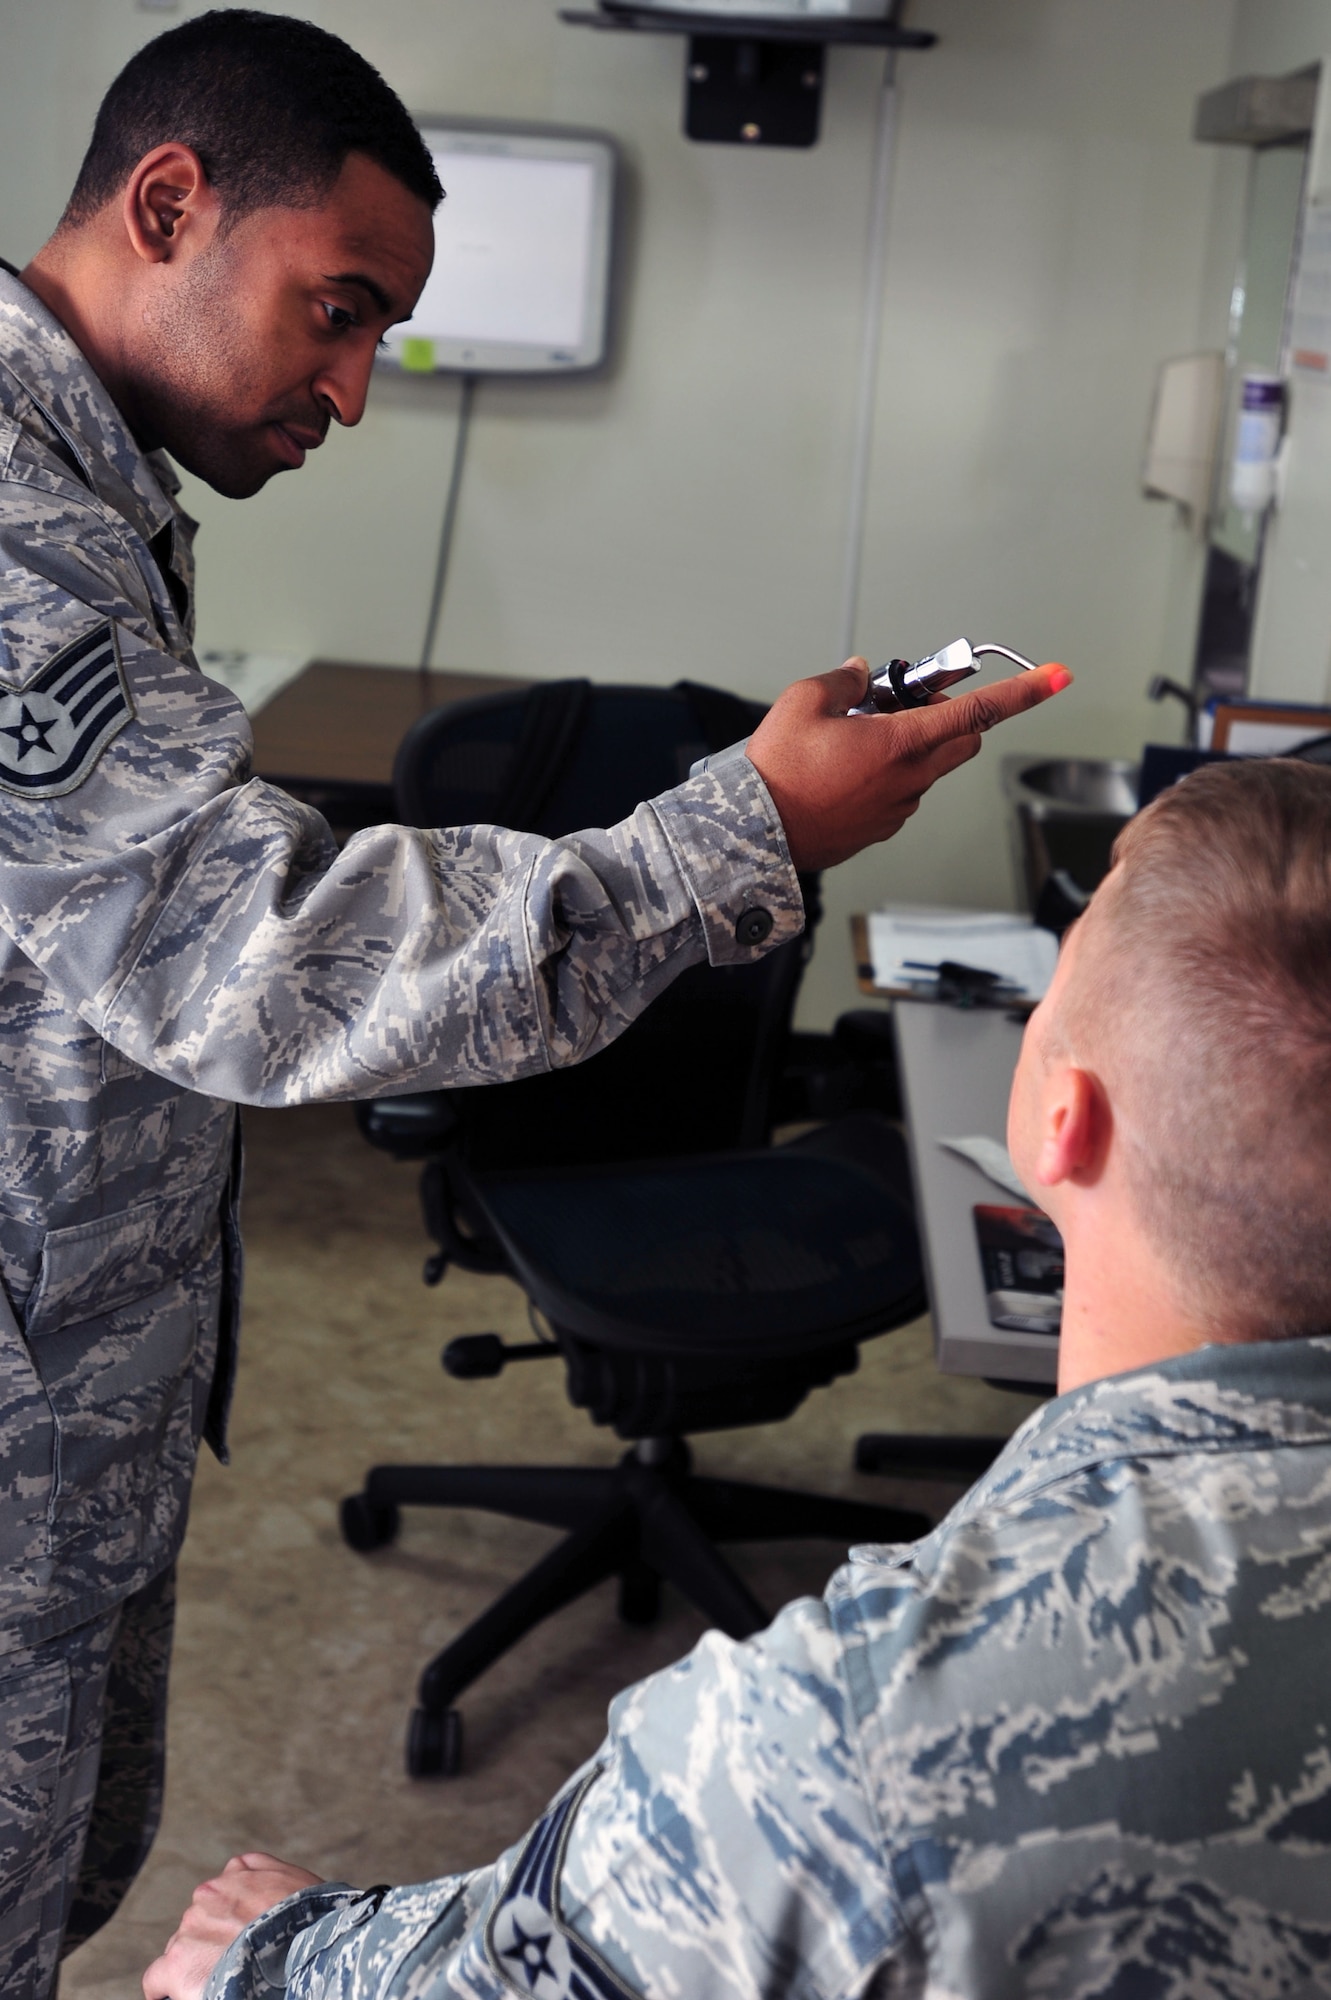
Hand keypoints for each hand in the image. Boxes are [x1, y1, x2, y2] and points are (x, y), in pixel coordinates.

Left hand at [143, 1852, 323, 1999]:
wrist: (303, 1950)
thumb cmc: (306, 1919)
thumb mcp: (290, 1876)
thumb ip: (260, 1868)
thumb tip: (240, 1869)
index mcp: (232, 1875)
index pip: (217, 1899)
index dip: (226, 1925)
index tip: (235, 1941)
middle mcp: (206, 1898)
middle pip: (198, 1926)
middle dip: (211, 1945)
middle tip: (232, 1965)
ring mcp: (191, 1931)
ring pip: (181, 1951)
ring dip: (196, 1965)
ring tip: (219, 1981)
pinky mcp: (178, 1965)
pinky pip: (157, 1979)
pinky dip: (164, 1989)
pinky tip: (175, 1996)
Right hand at [746, 656, 1071, 870]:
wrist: (754, 834)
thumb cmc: (778, 772)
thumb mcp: (803, 702)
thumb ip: (844, 681)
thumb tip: (863, 675)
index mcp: (900, 742)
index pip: (978, 710)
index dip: (1023, 691)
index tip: (1056, 677)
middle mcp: (910, 777)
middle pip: (964, 738)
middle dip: (952, 714)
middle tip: (908, 702)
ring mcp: (899, 806)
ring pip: (930, 765)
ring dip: (913, 746)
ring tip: (859, 739)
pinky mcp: (882, 827)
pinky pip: (903, 792)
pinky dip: (890, 774)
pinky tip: (847, 771)